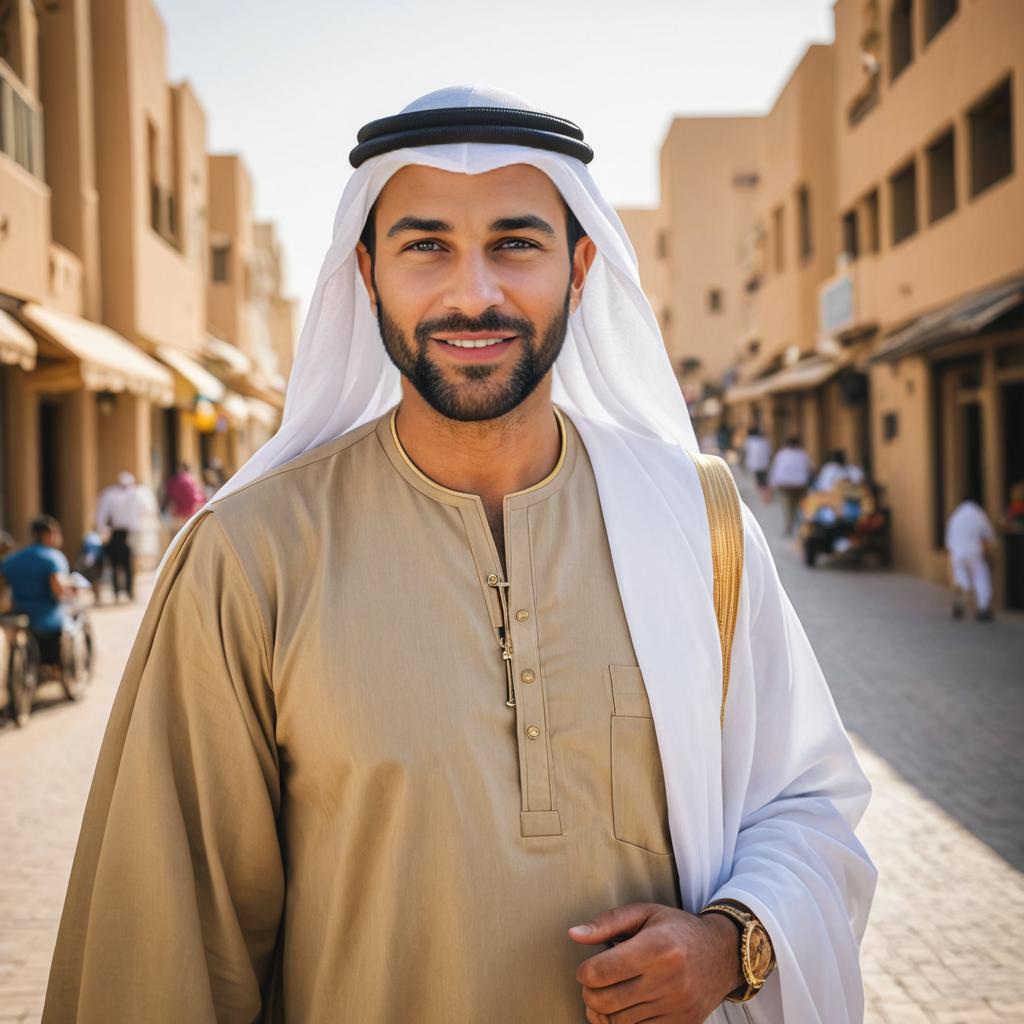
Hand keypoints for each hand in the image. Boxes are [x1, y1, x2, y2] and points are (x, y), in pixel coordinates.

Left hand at [569, 902, 742, 1022]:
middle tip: (593, 983)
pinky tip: (624, 1008)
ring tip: (607, 994)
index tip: (587, 967)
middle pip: (605, 1001)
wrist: (722, 954)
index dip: (584, 972)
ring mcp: (676, 1007)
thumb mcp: (644, 913)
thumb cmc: (677, 929)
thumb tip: (573, 934)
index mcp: (656, 947)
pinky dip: (624, 1023)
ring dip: (604, 1011)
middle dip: (589, 993)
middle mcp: (667, 980)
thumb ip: (607, 923)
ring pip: (619, 1022)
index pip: (600, 972)